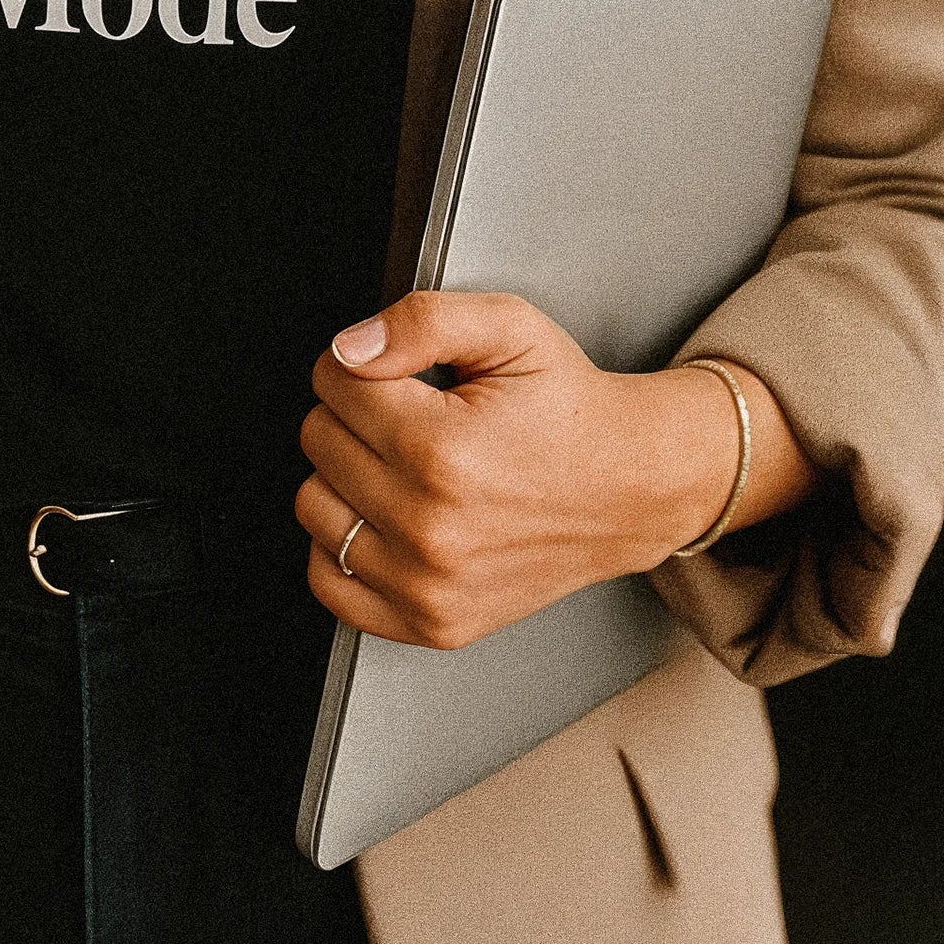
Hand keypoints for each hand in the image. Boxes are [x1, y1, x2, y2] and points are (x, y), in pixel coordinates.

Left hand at [296, 292, 796, 649]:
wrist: (629, 488)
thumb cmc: (567, 410)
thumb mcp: (510, 329)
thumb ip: (421, 321)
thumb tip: (349, 349)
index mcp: (442, 450)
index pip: (333, 381)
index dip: (361, 362)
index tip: (399, 373)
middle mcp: (431, 527)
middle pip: (318, 440)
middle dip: (353, 412)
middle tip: (408, 413)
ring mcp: (430, 585)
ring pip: (314, 507)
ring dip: (343, 474)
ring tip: (399, 462)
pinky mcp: (434, 623)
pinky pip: (332, 584)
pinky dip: (342, 546)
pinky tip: (384, 515)